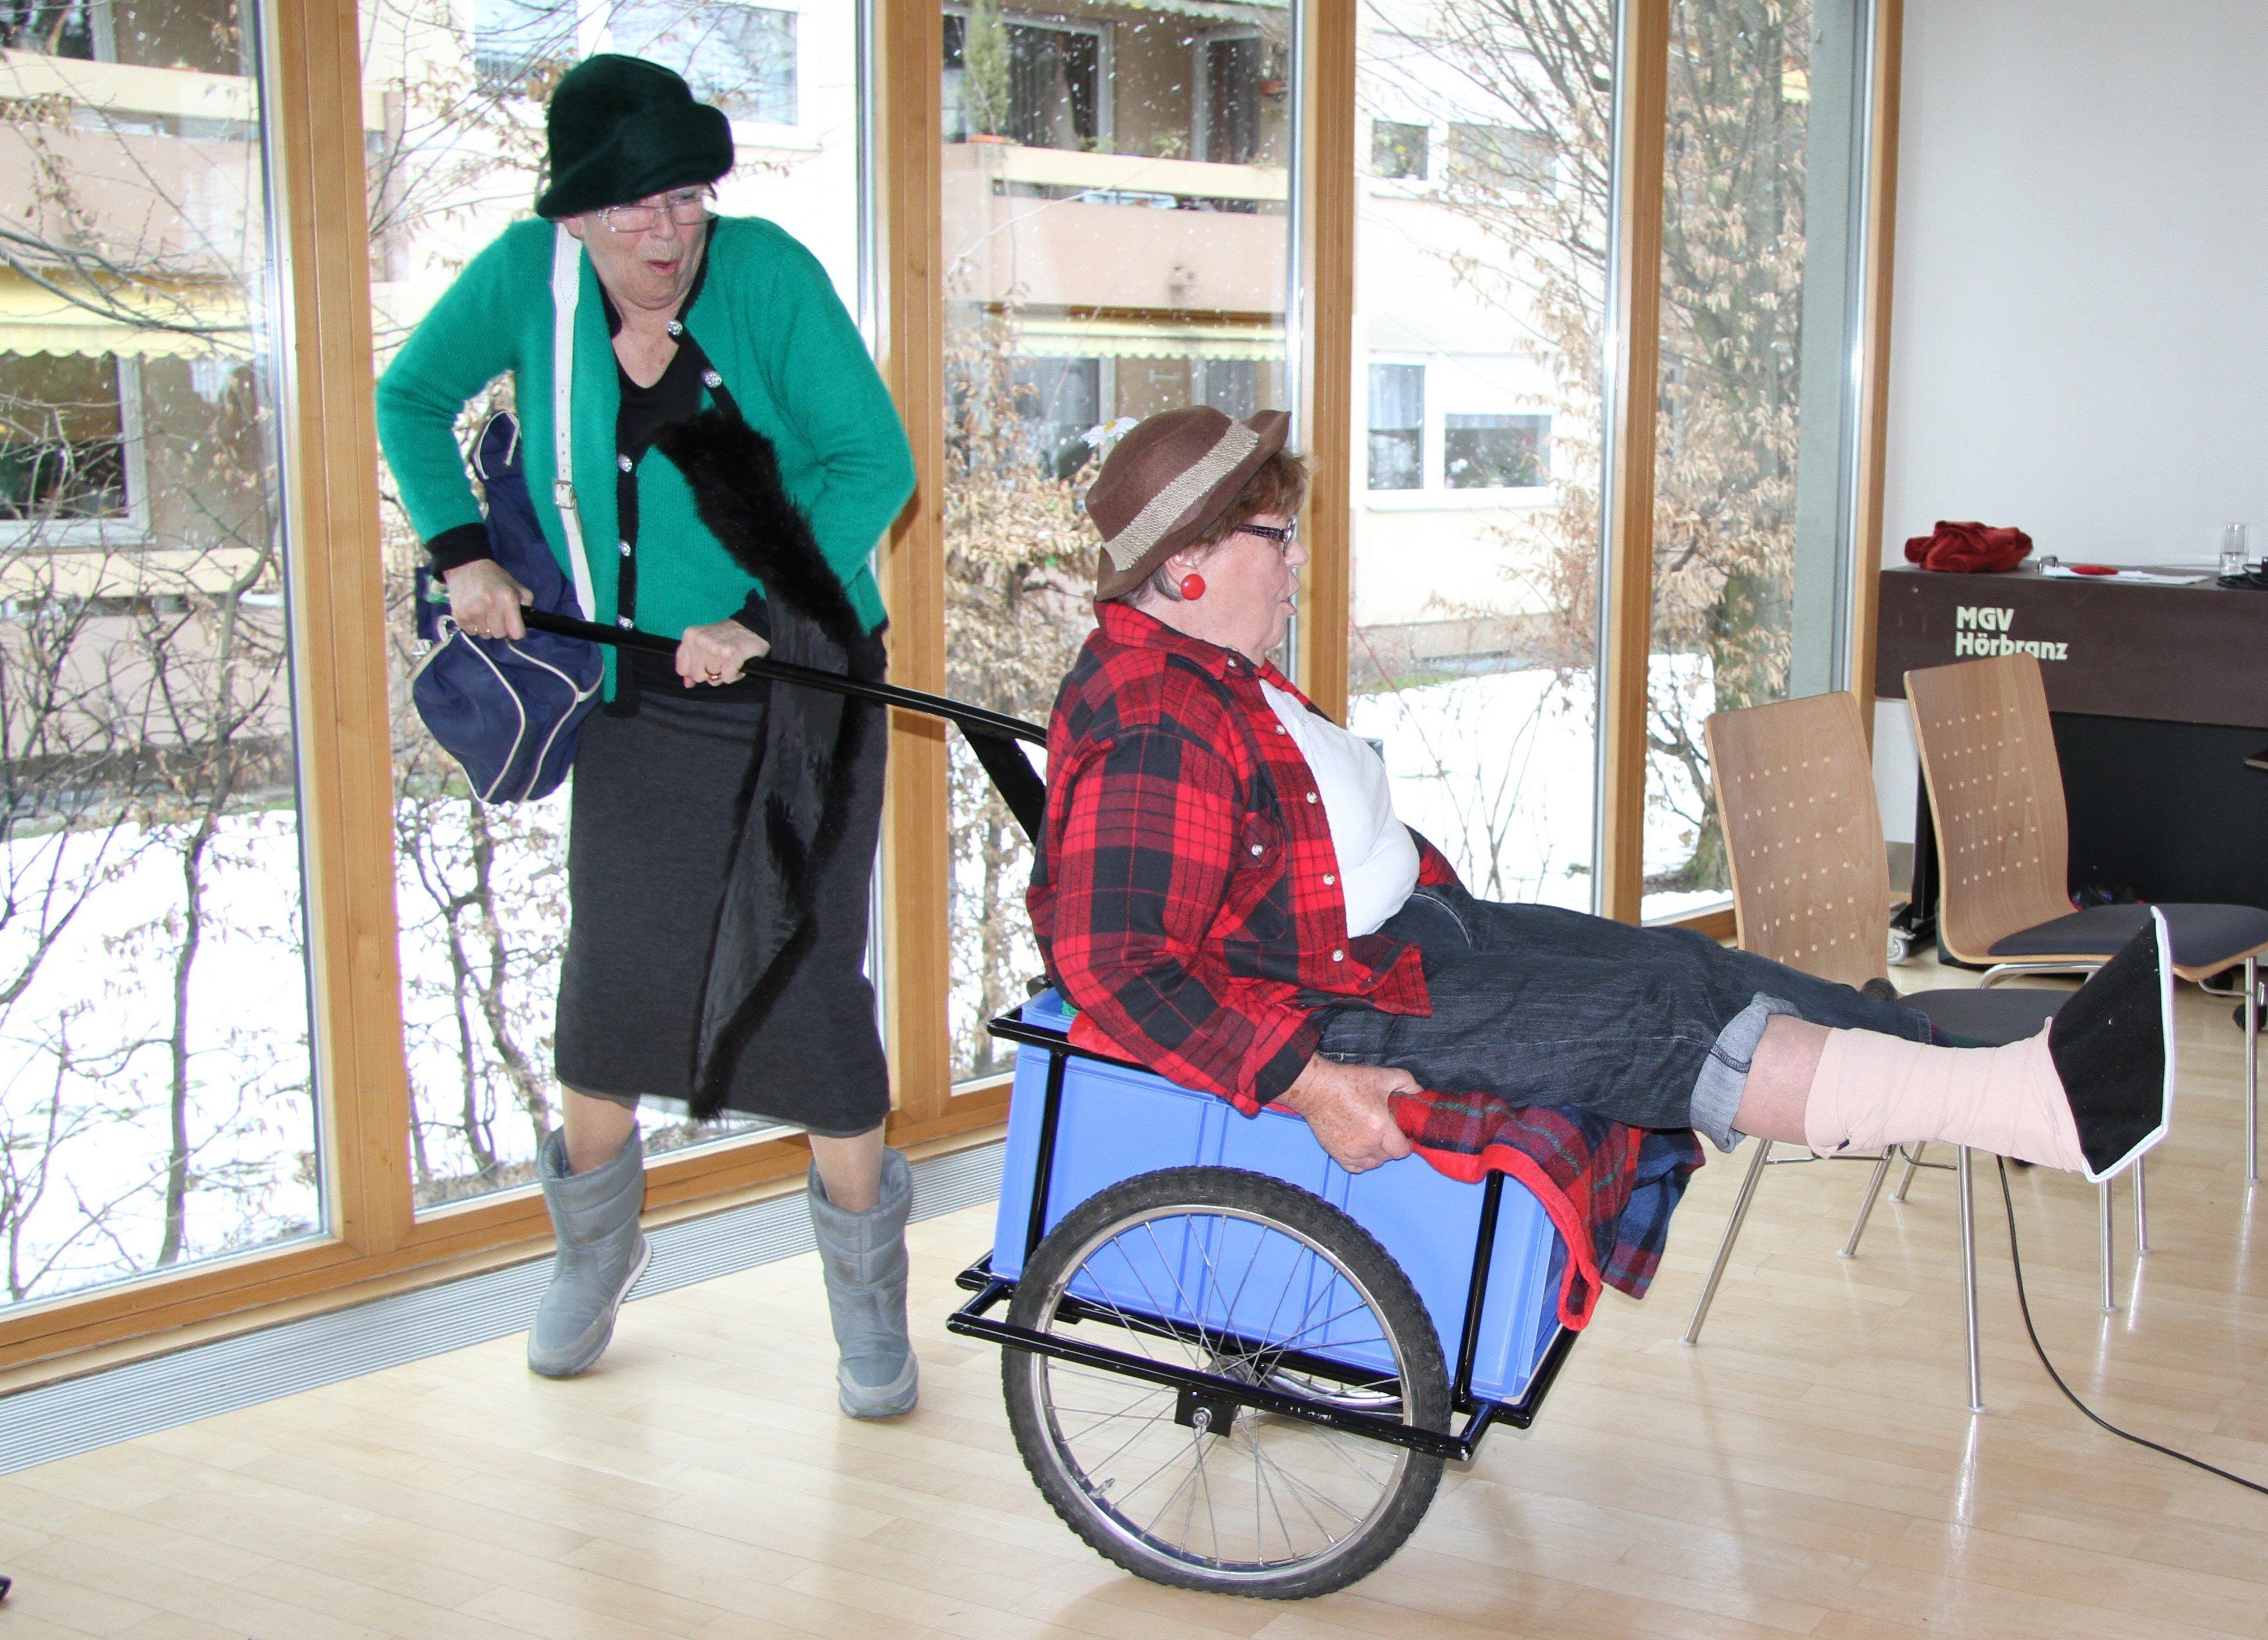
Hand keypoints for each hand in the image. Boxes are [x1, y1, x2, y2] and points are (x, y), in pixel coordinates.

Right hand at [443, 558, 531, 640]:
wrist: (466, 567)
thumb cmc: (494, 577)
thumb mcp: (515, 585)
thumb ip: (526, 603)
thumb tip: (527, 621)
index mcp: (506, 598)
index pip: (516, 633)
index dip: (516, 631)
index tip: (514, 626)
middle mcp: (489, 605)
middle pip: (500, 635)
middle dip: (501, 628)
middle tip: (497, 616)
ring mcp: (472, 611)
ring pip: (485, 635)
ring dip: (487, 628)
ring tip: (485, 613)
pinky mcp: (459, 615)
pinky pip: (471, 632)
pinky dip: (474, 626)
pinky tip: (474, 614)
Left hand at [676, 619, 770, 686]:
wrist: (752, 626)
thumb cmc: (727, 637)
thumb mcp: (703, 643)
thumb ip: (691, 662)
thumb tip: (687, 683)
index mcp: (690, 636)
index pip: (682, 669)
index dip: (695, 672)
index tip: (705, 666)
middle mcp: (700, 641)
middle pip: (698, 676)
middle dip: (710, 673)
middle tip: (721, 662)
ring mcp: (715, 648)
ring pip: (714, 678)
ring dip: (725, 673)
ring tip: (730, 660)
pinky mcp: (731, 655)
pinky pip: (727, 678)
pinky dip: (735, 675)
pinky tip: (738, 663)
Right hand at [1274, 1056, 1417, 1172]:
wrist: (1316, 1088)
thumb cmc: (1347, 1082)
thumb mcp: (1382, 1076)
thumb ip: (1406, 1082)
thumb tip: (1419, 1092)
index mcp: (1380, 1128)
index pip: (1402, 1151)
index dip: (1407, 1145)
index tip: (1405, 1137)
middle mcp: (1366, 1144)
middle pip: (1388, 1157)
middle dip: (1392, 1146)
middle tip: (1388, 1131)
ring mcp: (1350, 1151)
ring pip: (1373, 1164)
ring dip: (1378, 1154)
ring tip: (1375, 1139)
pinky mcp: (1337, 1153)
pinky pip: (1356, 1167)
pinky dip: (1362, 1161)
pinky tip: (1362, 1148)